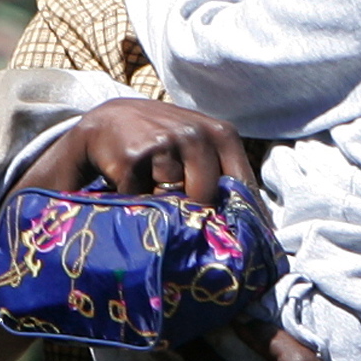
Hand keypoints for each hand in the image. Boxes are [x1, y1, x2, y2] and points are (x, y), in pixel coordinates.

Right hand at [13, 98, 253, 204]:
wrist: (107, 122)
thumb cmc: (162, 144)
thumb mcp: (198, 148)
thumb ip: (222, 176)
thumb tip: (253, 227)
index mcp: (221, 134)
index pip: (242, 185)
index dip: (237, 216)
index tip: (231, 239)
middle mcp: (196, 135)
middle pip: (207, 200)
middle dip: (193, 213)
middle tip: (175, 210)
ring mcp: (164, 143)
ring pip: (173, 203)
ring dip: (161, 207)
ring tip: (150, 189)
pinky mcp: (133, 158)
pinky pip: (143, 202)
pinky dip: (136, 203)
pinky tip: (128, 185)